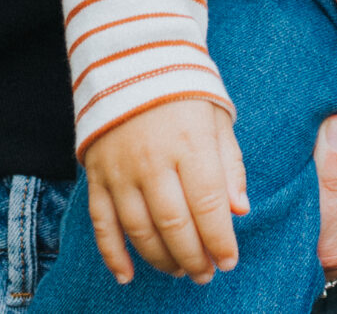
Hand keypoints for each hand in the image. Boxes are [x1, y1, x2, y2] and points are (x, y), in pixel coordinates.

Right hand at [79, 98, 246, 285]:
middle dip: (194, 257)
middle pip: (174, 224)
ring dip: (161, 259)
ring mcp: (120, 168)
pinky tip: (128, 276)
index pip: (208, 204)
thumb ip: (229, 165)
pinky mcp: (96, 174)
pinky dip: (113, 254)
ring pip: (139, 230)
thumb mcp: (216, 118)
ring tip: (180, 271)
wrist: (129, 59)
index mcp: (190, 142)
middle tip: (205, 274)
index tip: (229, 262)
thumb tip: (240, 211)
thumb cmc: (183, 91)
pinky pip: (102, 223)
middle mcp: (153, 158)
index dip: (220, 240)